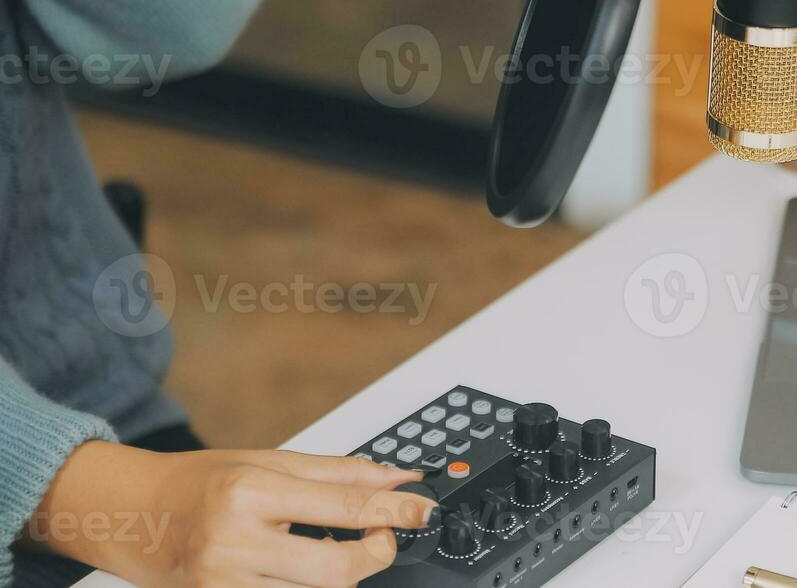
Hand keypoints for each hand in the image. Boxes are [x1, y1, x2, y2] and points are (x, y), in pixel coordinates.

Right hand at [26, 442, 436, 586]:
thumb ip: (340, 474)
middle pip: (336, 569)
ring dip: (338, 574)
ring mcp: (224, 583)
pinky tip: (298, 566)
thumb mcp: (270, 460)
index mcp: (250, 491)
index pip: (343, 507)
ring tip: (329, 548)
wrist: (133, 515)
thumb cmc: (201, 481)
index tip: (425, 511)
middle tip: (383, 540)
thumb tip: (400, 480)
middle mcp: (235, 541)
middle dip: (374, 556)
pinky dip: (303, 587)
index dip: (395, 513)